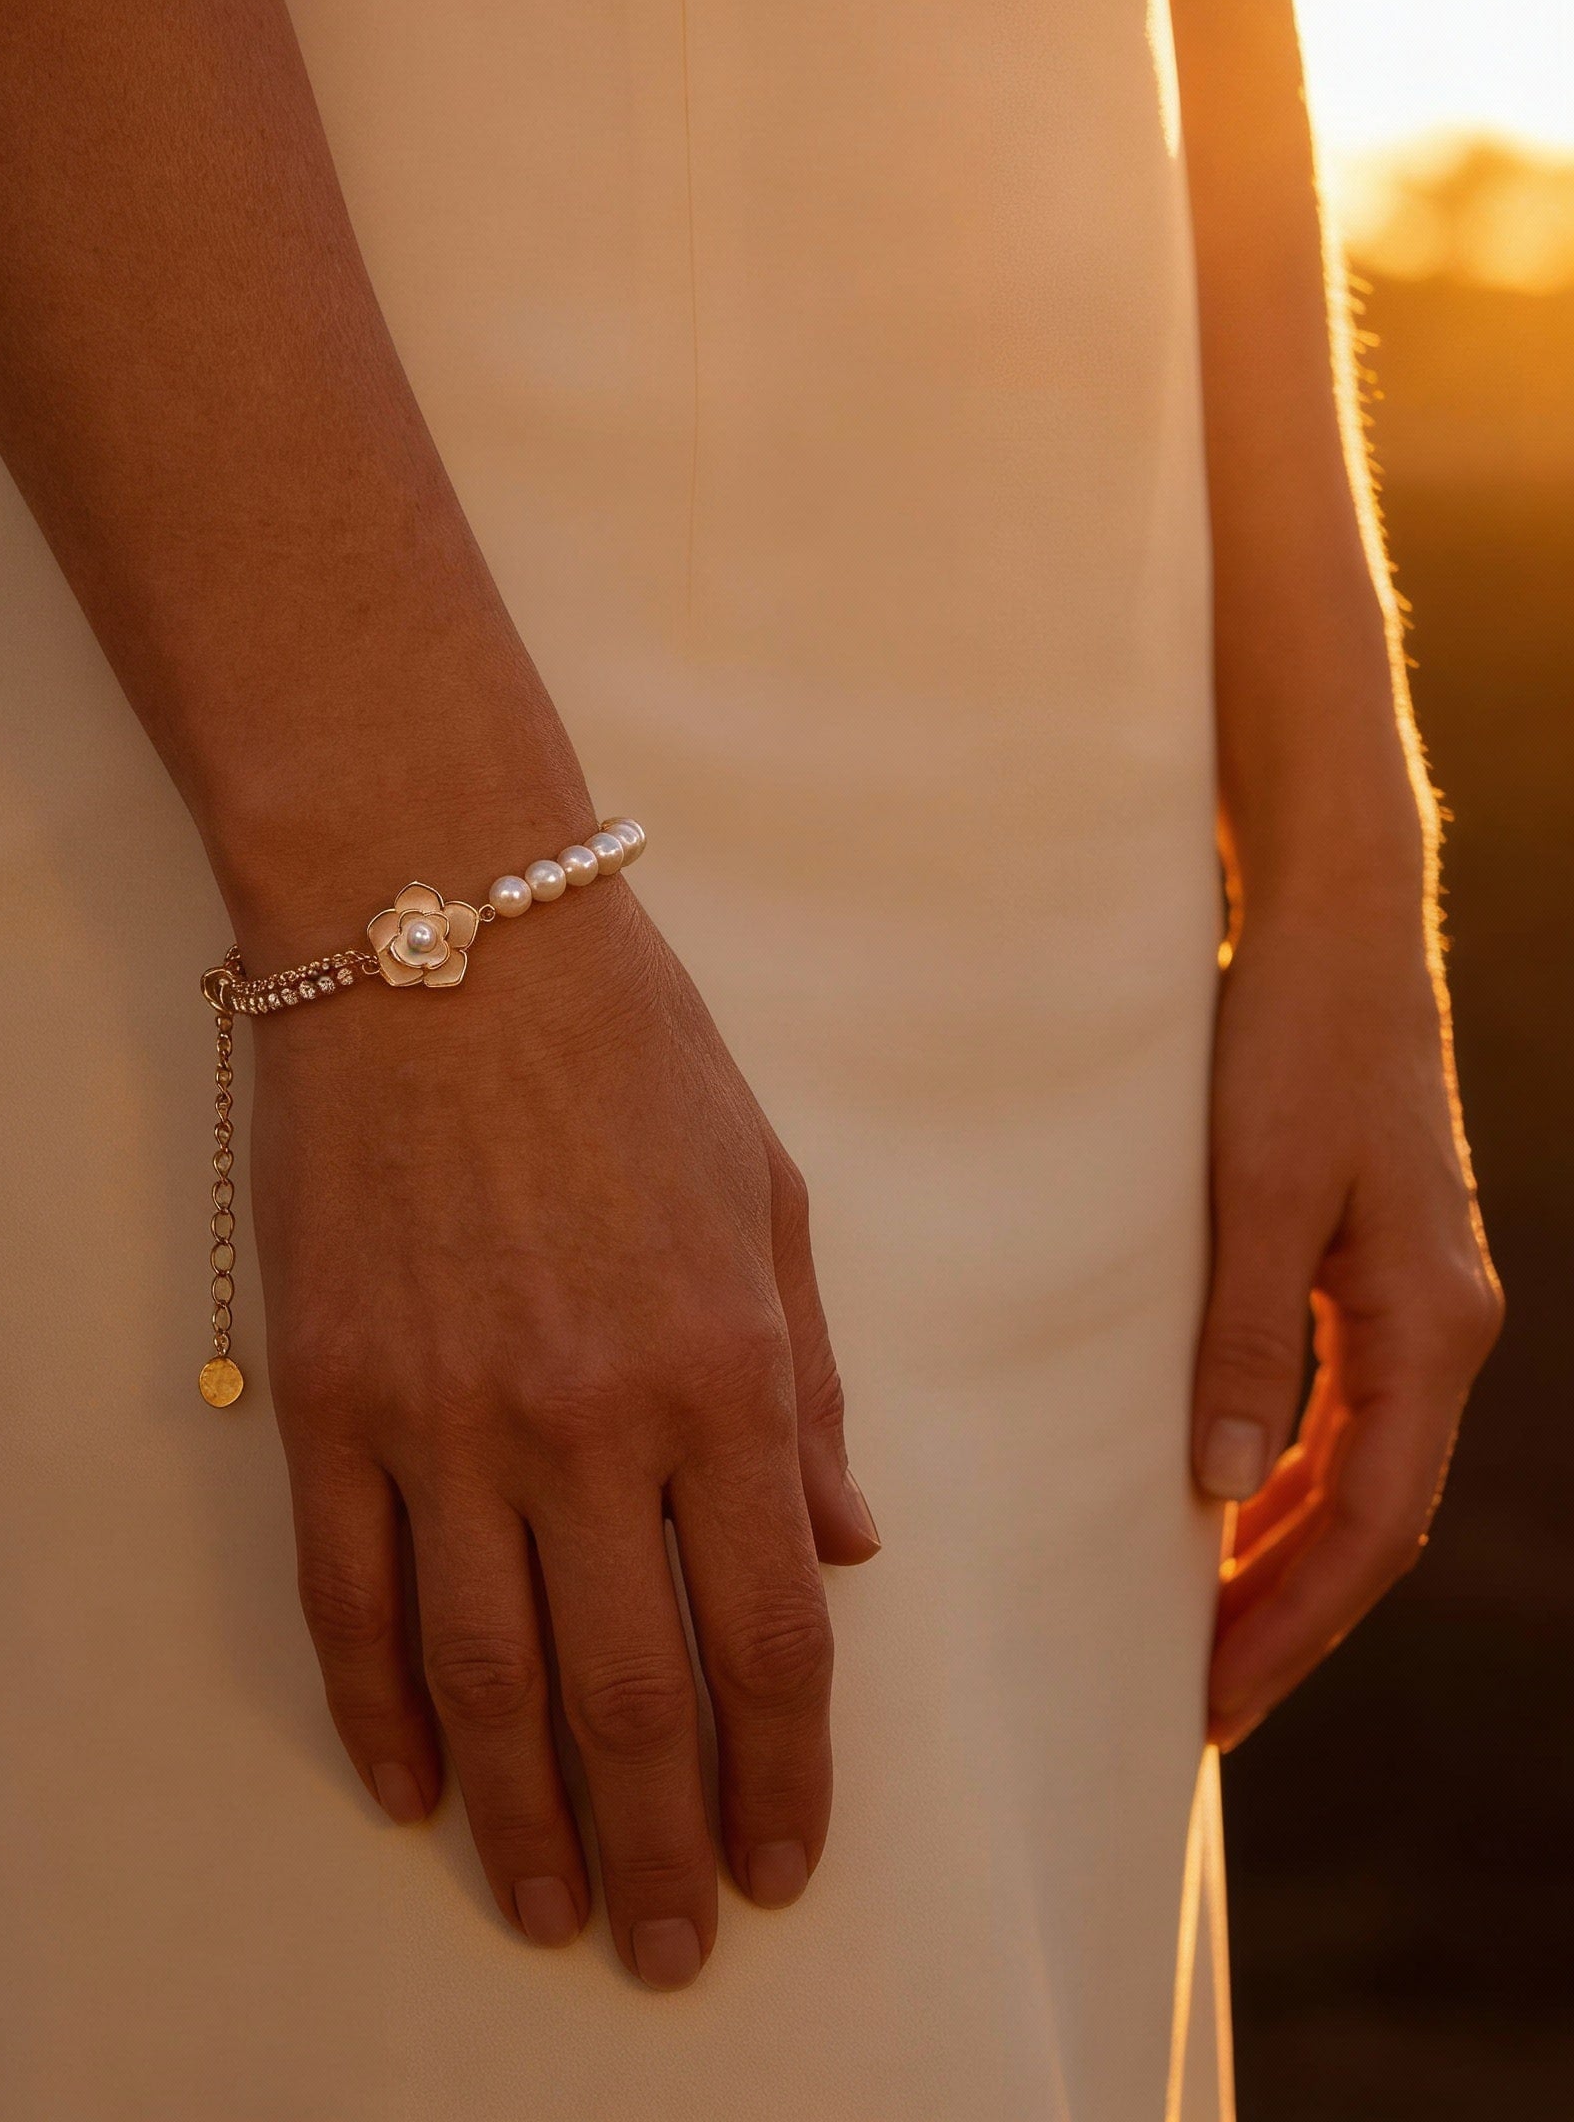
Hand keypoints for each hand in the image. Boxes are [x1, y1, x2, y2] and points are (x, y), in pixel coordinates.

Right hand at [244, 877, 879, 1987]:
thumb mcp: (770, 1199)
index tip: (785, 1865)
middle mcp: (591, 1417)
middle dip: (662, 1845)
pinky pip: (346, 1593)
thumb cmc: (631, 1051)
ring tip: (547, 1913)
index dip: (784, 1774)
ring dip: (521, 1817)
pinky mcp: (329, 1390)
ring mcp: (444, 1412)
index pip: (770, 1632)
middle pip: (632, 1692)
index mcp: (726, 1367)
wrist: (439, 926)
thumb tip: (846, 1547)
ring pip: (484, 1675)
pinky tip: (407, 1790)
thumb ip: (809, 1386)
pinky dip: (374, 1711)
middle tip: (666, 1953)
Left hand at [1191, 908, 1501, 1747]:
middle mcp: (1439, 1327)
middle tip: (1198, 1710)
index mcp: (1427, 1324)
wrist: (1335, 929)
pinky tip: (1223, 1510)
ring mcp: (1413, 1300)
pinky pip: (1338, 1413)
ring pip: (1357, 1472)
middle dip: (1289, 1618)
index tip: (1212, 1707)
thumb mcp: (1256, 1192)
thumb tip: (1216, 1493)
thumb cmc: (1292, 1044)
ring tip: (1204, 1638)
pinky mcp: (1371, 1270)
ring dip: (1285, 1558)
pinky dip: (1284, 1478)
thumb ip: (1245, 1339)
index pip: (1367, 1523)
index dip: (1291, 1624)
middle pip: (1370, 1516)